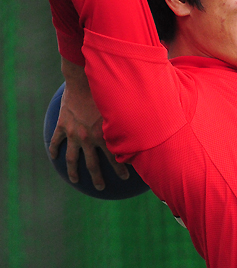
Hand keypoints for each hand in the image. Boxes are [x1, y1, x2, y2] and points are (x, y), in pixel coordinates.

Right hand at [49, 58, 129, 189]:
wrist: (82, 79)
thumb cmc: (105, 91)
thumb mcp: (122, 107)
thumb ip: (131, 119)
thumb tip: (152, 123)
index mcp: (104, 136)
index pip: (115, 158)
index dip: (121, 169)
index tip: (125, 178)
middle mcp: (88, 138)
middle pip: (92, 165)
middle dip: (97, 178)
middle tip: (101, 188)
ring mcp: (73, 133)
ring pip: (72, 158)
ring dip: (73, 171)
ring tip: (75, 179)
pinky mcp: (62, 125)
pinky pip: (56, 140)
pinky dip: (54, 149)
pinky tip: (54, 156)